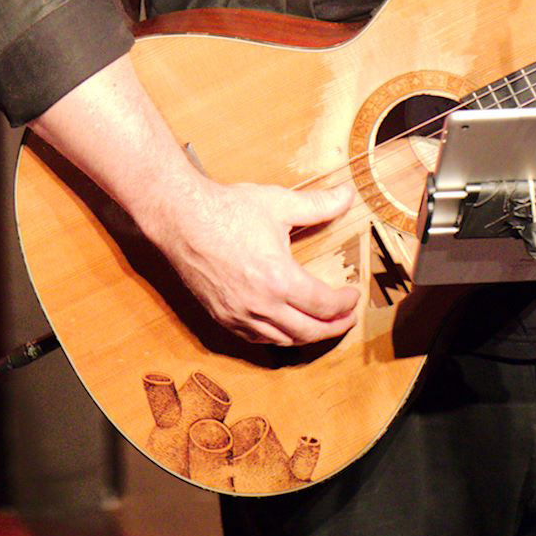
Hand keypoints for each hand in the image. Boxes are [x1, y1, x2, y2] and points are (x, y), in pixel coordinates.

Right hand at [149, 179, 359, 346]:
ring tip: (322, 325)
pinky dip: (278, 337)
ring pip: (283, 341)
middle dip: (334, 328)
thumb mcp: (280, 203)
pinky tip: (285, 326)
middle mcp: (260, 305)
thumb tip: (348, 195)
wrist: (181, 219)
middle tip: (347, 319)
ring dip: (307, 336)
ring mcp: (238, 315)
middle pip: (307, 332)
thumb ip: (319, 205)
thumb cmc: (228, 210)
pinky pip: (256, 339)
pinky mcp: (221, 316)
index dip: (344, 305)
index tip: (354, 296)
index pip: (323, 305)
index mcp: (279, 279)